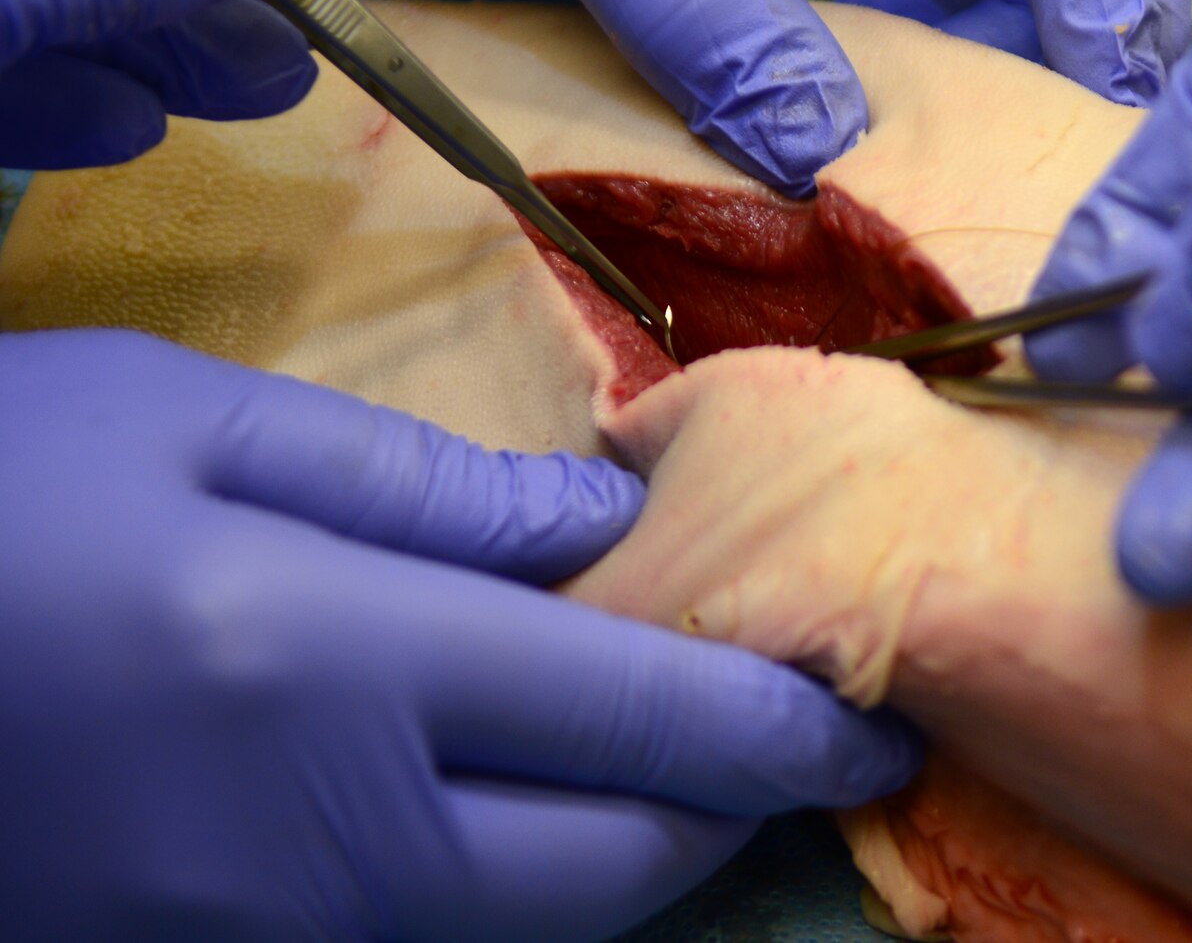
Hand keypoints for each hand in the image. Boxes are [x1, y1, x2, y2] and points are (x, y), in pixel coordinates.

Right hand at [0, 330, 916, 939]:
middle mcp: (333, 841)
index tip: (879, 715)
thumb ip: (422, 485)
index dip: (790, 726)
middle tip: (793, 728)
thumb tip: (605, 526)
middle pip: (621, 861)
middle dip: (733, 803)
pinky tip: (516, 800)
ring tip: (675, 757)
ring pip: (533, 922)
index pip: (649, 720)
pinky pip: (423, 937)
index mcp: (344, 668)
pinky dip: (512, 882)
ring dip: (633, 849)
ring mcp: (266, 933)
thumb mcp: (189, 423)